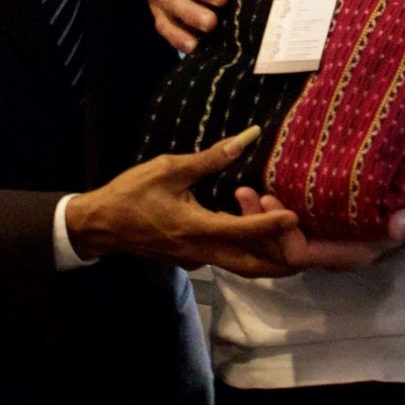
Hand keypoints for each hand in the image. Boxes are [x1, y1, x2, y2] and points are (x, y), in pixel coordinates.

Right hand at [67, 127, 299, 277]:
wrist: (101, 225)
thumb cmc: (132, 193)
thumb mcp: (169, 168)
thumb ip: (210, 158)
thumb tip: (246, 138)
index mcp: (196, 229)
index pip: (242, 232)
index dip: (271, 225)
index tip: (294, 216)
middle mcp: (201, 251)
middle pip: (251, 266)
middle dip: (280, 258)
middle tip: (303, 240)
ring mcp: (196, 259)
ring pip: (240, 264)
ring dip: (264, 251)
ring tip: (281, 225)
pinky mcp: (191, 257)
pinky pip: (226, 257)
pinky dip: (245, 247)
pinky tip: (252, 223)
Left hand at [232, 170, 404, 271]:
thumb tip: (397, 229)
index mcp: (351, 252)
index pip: (304, 254)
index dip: (281, 233)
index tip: (269, 200)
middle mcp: (330, 251)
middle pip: (282, 252)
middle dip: (257, 230)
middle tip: (242, 192)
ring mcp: (321, 239)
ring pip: (277, 243)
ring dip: (255, 222)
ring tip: (241, 191)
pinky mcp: (316, 224)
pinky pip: (282, 228)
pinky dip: (264, 215)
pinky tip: (253, 190)